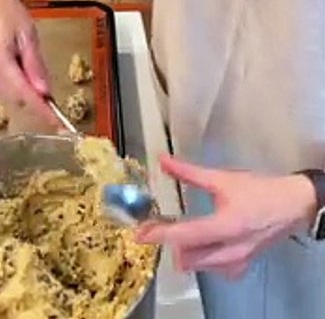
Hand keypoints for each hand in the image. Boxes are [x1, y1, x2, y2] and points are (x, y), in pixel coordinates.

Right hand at [0, 0, 55, 119]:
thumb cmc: (9, 12)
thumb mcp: (30, 37)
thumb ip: (36, 67)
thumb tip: (45, 92)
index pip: (25, 94)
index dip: (43, 110)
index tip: (57, 123)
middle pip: (18, 97)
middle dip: (36, 93)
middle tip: (44, 74)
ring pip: (11, 95)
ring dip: (25, 86)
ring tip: (26, 57)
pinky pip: (3, 88)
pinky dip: (16, 83)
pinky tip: (18, 64)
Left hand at [136, 155, 316, 278]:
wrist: (290, 205)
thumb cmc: (258, 190)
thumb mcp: (222, 178)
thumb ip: (189, 172)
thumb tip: (162, 161)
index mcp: (225, 226)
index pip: (185, 235)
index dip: (160, 234)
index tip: (139, 233)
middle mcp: (230, 251)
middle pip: (187, 257)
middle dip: (170, 243)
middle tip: (159, 225)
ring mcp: (236, 263)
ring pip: (198, 265)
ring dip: (184, 251)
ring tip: (180, 230)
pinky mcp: (240, 268)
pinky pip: (212, 269)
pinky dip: (201, 258)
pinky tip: (203, 242)